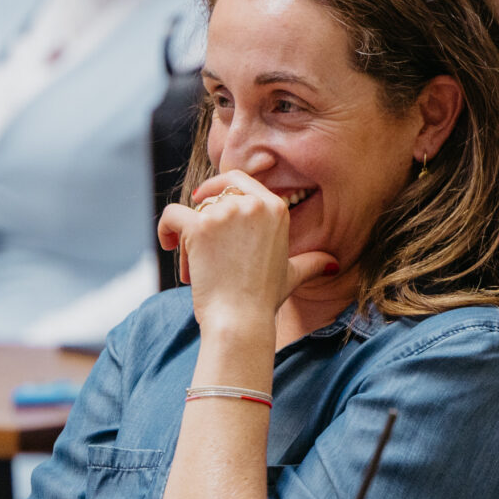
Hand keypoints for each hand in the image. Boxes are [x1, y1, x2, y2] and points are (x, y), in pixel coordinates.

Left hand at [156, 171, 336, 338]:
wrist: (241, 319)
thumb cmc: (264, 299)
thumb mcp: (292, 275)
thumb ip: (312, 262)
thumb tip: (333, 264)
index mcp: (275, 208)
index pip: (238, 180)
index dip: (218, 186)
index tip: (204, 199)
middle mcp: (252, 204)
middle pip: (213, 198)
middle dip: (203, 218)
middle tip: (197, 243)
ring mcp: (225, 213)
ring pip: (194, 212)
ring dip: (188, 238)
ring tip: (195, 269)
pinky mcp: (198, 226)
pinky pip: (172, 216)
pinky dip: (166, 230)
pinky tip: (168, 244)